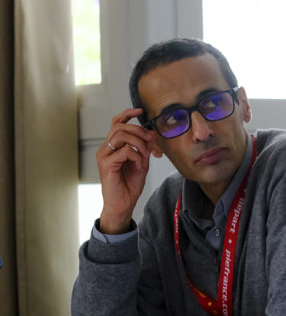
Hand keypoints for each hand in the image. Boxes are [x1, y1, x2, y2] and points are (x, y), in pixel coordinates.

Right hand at [97, 108, 160, 233]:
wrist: (123, 204)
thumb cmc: (129, 185)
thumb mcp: (142, 163)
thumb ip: (145, 148)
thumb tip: (152, 134)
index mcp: (113, 146)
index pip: (117, 123)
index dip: (128, 113)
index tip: (140, 111)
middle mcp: (105, 148)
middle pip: (121, 126)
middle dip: (139, 131)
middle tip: (149, 143)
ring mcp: (104, 156)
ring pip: (121, 136)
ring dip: (139, 143)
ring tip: (144, 156)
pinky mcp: (106, 164)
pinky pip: (125, 151)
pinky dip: (136, 156)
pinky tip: (139, 164)